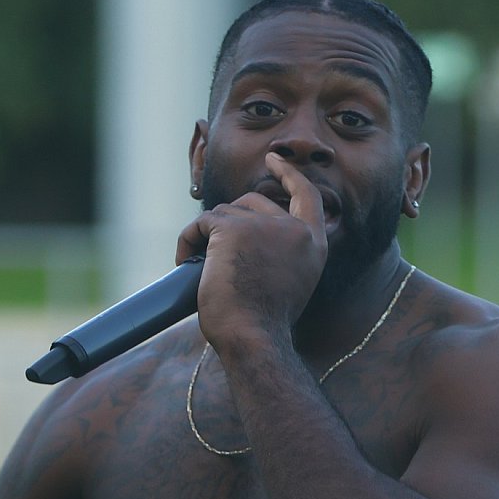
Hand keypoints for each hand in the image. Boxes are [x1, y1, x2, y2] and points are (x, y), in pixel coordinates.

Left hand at [175, 152, 327, 348]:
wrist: (254, 339)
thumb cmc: (265, 324)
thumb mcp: (292, 282)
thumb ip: (284, 253)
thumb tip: (251, 235)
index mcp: (314, 244)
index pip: (306, 196)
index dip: (288, 175)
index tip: (274, 159)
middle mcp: (294, 230)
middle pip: (254, 202)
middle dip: (230, 221)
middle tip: (213, 250)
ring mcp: (263, 225)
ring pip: (224, 213)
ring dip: (207, 237)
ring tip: (201, 268)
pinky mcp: (232, 228)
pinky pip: (201, 222)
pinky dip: (188, 240)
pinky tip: (184, 260)